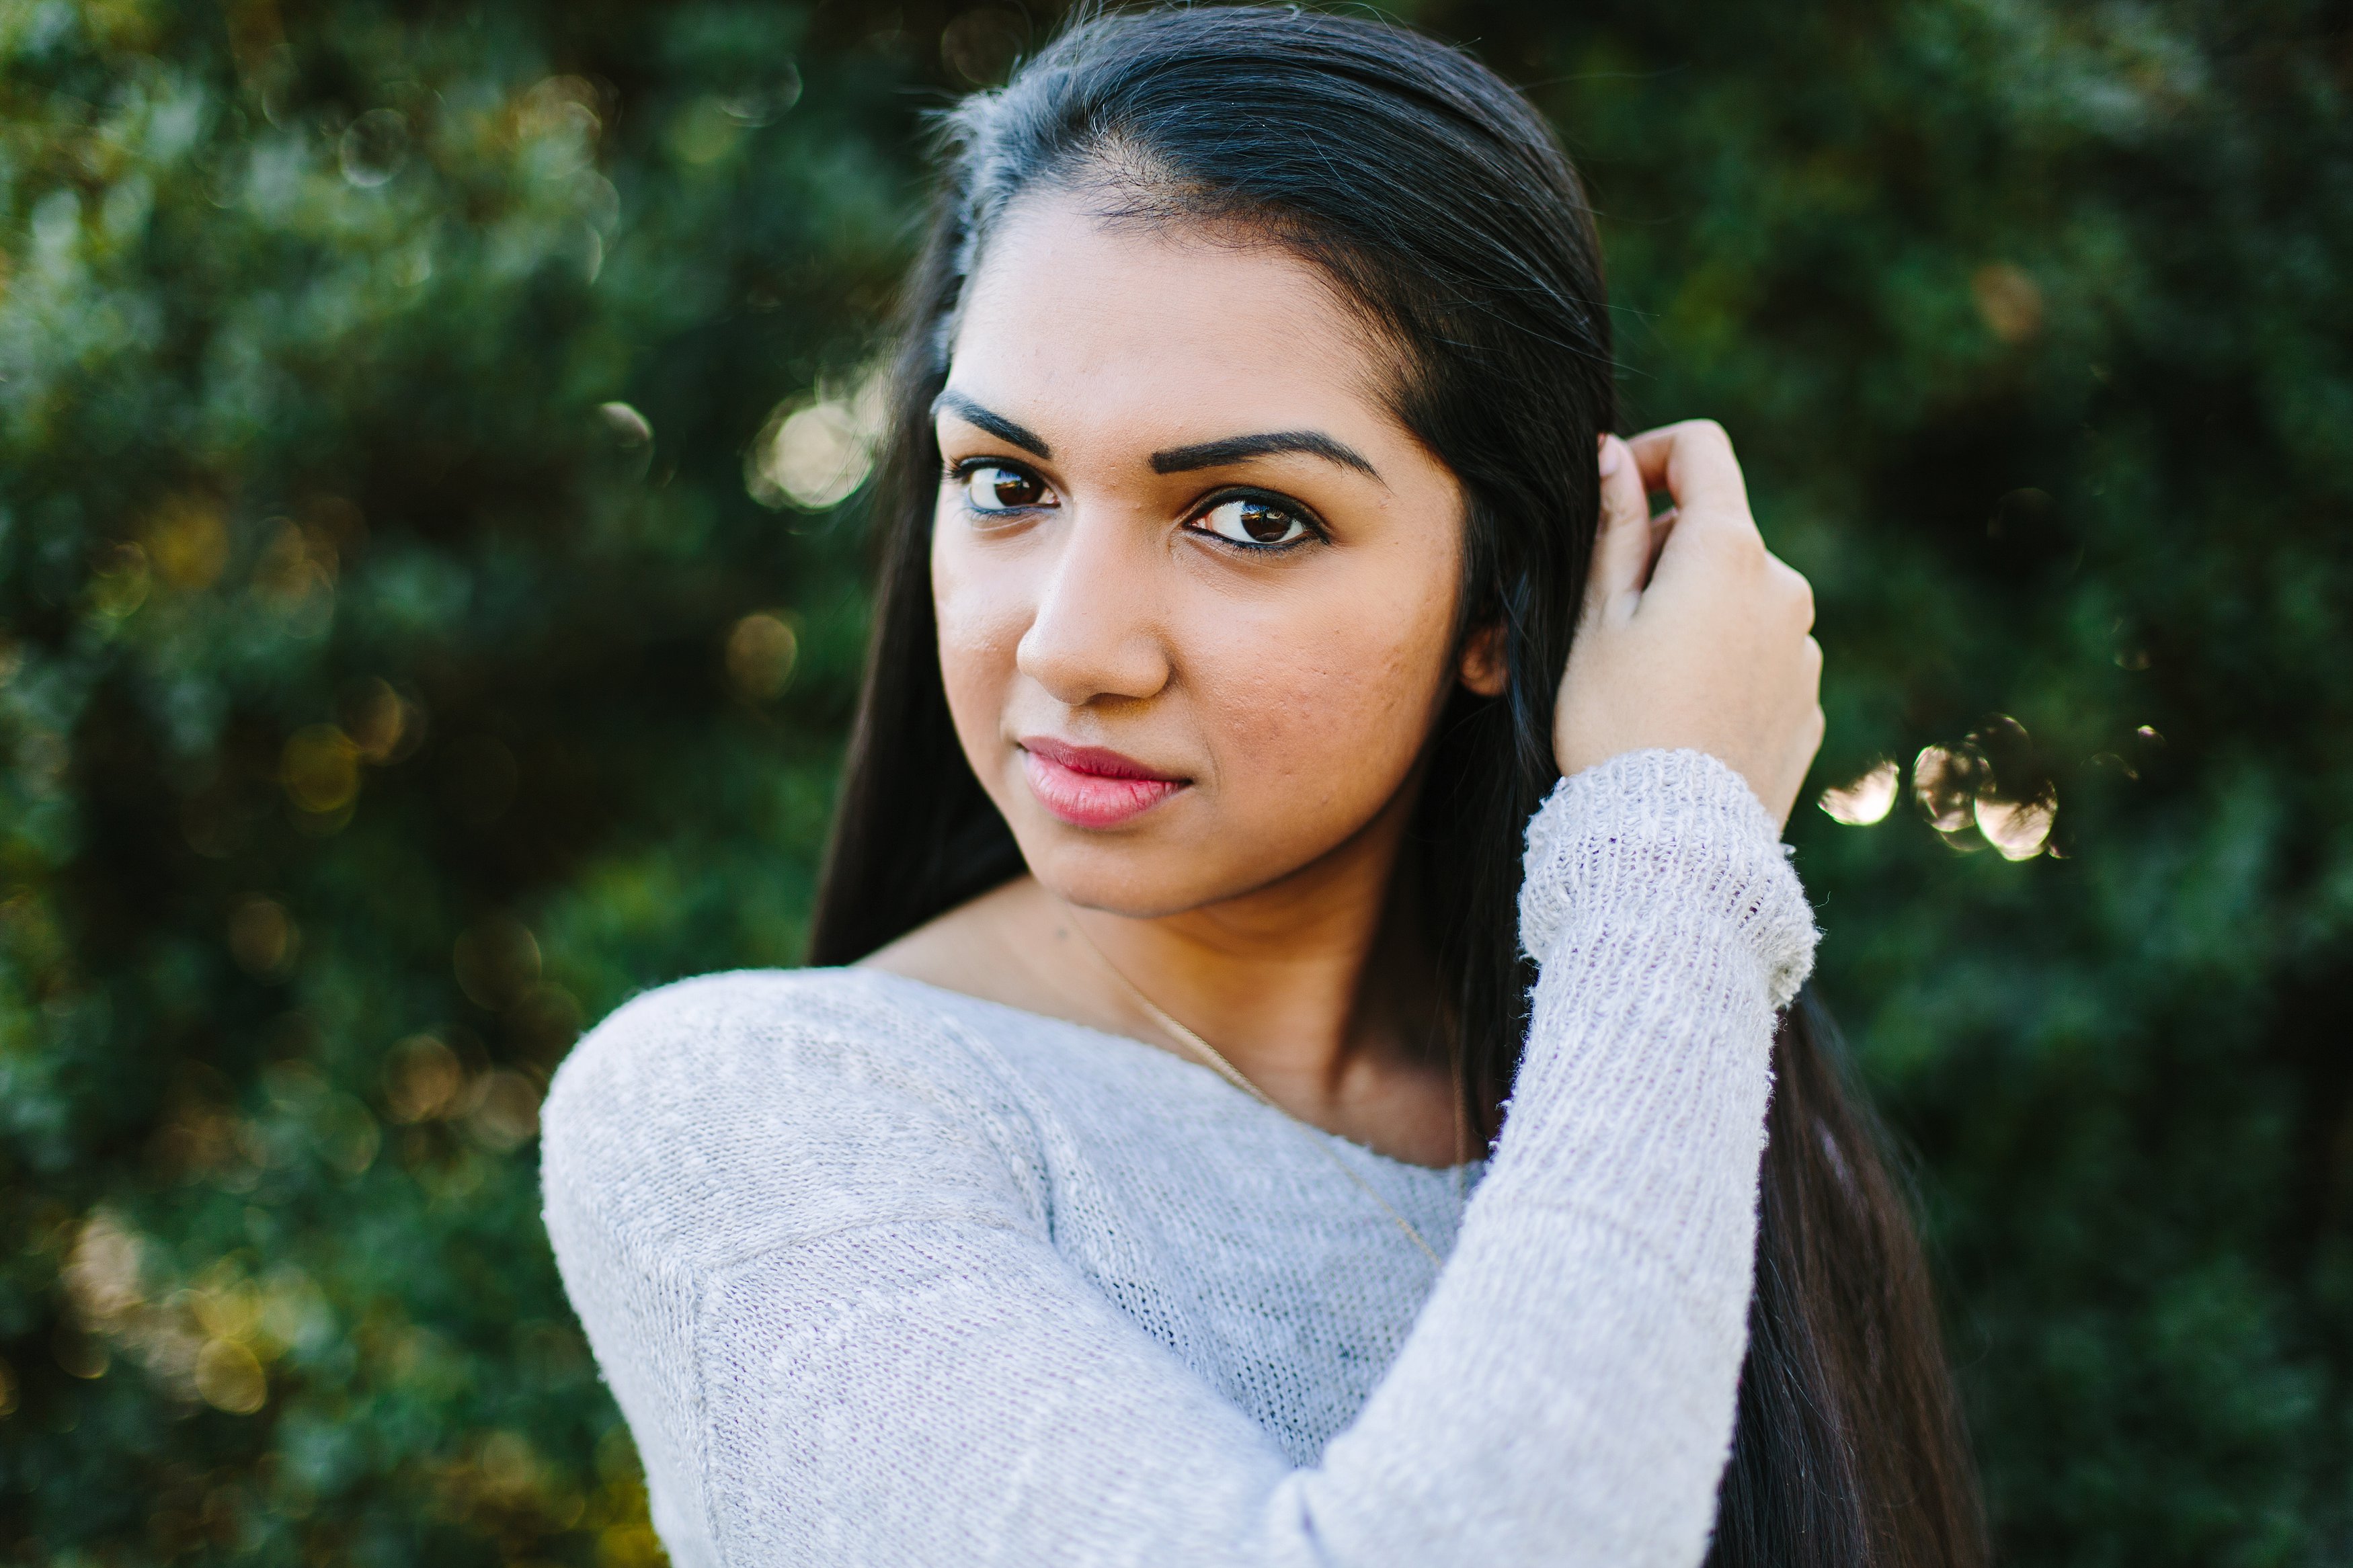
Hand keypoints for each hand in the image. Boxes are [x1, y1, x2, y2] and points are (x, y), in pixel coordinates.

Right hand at [1553, 421, 1823, 828]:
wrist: (1670, 841)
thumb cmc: (1614, 723)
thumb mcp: (1595, 620)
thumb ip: (1612, 527)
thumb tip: (1614, 454)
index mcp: (1726, 551)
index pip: (1701, 451)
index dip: (1652, 454)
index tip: (1615, 489)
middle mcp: (1783, 587)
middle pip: (1719, 532)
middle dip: (1664, 553)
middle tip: (1608, 618)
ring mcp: (1804, 649)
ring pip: (1741, 599)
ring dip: (1697, 612)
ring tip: (1646, 679)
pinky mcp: (1809, 704)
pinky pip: (1762, 658)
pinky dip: (1724, 663)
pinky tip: (1683, 716)